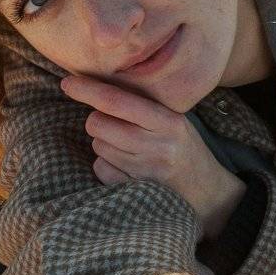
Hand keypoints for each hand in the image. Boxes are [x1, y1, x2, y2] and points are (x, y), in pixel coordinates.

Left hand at [60, 74, 246, 240]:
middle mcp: (156, 145)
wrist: (207, 191)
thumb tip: (100, 87)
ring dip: (104, 144)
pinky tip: (125, 165)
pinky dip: (106, 165)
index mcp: (168, 122)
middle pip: (99, 124)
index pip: (118, 101)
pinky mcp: (134, 190)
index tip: (67, 83)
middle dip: (98, 121)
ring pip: (98, 146)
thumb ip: (145, 107)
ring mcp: (144, 171)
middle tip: (114, 124)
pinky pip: (100, 168)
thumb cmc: (185, 149)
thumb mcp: (175, 121)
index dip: (89, 90)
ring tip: (127, 147)